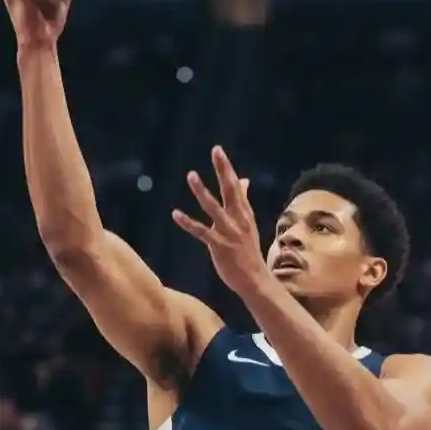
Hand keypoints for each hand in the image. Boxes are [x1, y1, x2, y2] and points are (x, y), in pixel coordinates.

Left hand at [172, 146, 267, 296]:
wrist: (255, 279)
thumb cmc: (248, 250)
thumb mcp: (247, 222)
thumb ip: (243, 201)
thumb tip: (243, 180)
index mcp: (244, 212)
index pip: (235, 185)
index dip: (226, 168)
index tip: (217, 150)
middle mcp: (238, 219)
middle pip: (230, 190)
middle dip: (223, 170)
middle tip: (216, 151)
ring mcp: (229, 232)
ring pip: (214, 207)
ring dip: (202, 191)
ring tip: (191, 175)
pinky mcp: (219, 246)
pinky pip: (202, 232)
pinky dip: (188, 223)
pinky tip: (176, 214)